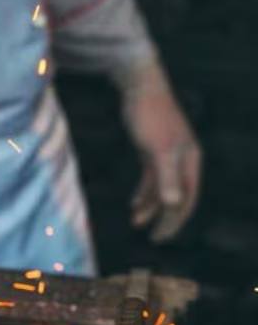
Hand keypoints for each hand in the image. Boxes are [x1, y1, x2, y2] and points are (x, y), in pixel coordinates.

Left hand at [118, 58, 201, 242]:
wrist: (139, 86)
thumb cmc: (149, 116)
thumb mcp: (157, 149)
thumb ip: (166, 177)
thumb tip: (173, 204)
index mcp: (190, 160)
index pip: (187, 197)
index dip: (175, 220)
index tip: (160, 236)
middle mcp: (183, 159)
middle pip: (178, 196)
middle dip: (166, 218)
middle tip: (154, 238)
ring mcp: (168, 155)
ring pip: (163, 188)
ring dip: (150, 206)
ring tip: (135, 222)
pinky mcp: (153, 150)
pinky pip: (152, 178)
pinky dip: (144, 192)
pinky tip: (134, 205)